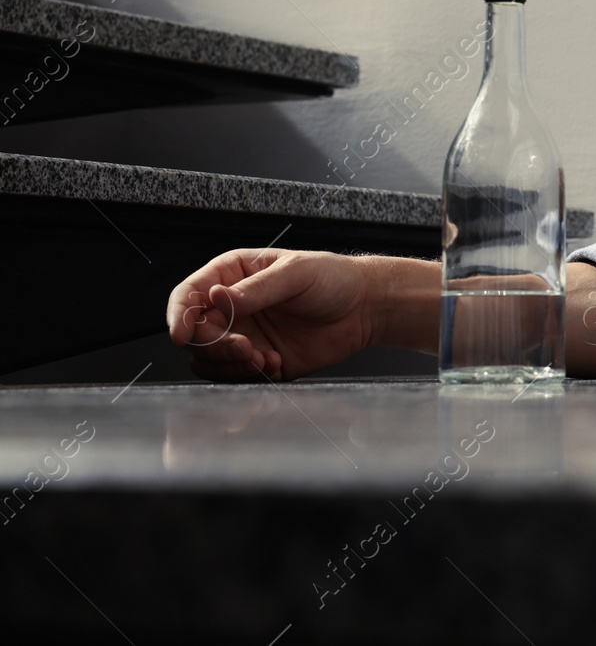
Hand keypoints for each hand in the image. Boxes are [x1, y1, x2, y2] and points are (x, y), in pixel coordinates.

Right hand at [166, 249, 382, 381]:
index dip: (179, 315)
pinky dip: (248, 376)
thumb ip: (257, 289)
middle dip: (214, 345)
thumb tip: (218, 298)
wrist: (364, 308)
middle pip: (196, 334)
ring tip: (263, 358)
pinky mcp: (259, 360)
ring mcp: (243, 335)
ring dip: (229, 365)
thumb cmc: (332, 279)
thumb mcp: (296, 273)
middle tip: (245, 347)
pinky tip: (275, 363)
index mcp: (232, 276)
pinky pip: (236, 376)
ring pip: (209, 359)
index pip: (189, 295)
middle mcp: (231, 308)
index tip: (181, 334)